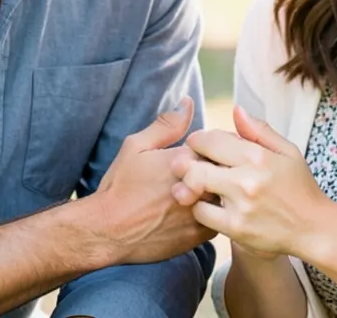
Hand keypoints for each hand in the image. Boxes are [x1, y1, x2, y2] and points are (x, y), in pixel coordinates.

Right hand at [91, 96, 216, 264]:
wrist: (108, 231)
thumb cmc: (120, 186)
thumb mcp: (136, 146)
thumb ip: (167, 125)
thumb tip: (188, 102)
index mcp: (187, 159)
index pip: (220, 144)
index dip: (212, 147)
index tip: (199, 154)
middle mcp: (200, 185)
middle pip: (228, 170)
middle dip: (219, 169)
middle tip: (199, 174)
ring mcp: (202, 212)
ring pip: (226, 195)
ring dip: (217, 191)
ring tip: (197, 192)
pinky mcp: (201, 235)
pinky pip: (221, 220)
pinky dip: (213, 213)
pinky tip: (193, 211)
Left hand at [173, 105, 330, 259]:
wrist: (313, 228)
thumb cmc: (299, 187)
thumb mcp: (287, 151)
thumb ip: (258, 130)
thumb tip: (236, 110)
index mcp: (257, 156)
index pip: (209, 140)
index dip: (198, 141)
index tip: (200, 146)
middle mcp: (246, 179)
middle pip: (194, 165)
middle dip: (186, 162)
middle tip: (190, 165)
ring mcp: (240, 206)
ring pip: (193, 189)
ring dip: (190, 186)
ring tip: (198, 185)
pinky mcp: (236, 228)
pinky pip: (201, 214)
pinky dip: (200, 208)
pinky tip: (211, 205)